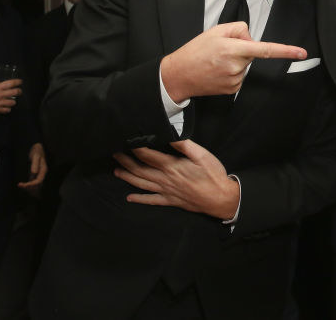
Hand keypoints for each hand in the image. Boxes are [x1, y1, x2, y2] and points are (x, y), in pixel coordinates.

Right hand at [0, 80, 19, 116]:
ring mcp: (0, 103)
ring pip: (13, 102)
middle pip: (16, 92)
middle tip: (18, 91)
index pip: (12, 83)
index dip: (18, 82)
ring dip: (12, 101)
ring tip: (10, 101)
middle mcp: (0, 95)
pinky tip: (5, 107)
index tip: (20, 82)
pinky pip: (7, 110)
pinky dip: (7, 109)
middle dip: (19, 91)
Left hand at [18, 143, 46, 191]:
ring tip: (20, 185)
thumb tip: (34, 173)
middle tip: (19, 185)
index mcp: (43, 170)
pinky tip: (22, 184)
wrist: (37, 148)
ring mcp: (39, 175)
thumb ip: (35, 164)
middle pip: (37, 185)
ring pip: (35, 186)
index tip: (23, 185)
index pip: (38, 181)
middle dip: (29, 187)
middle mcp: (42, 174)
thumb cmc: (36, 151)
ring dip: (28, 188)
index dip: (31, 184)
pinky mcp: (35, 175)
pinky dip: (28, 185)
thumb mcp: (35, 155)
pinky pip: (33, 183)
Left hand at [113, 140, 238, 219]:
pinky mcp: (170, 200)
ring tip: (117, 171)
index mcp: (171, 166)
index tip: (126, 140)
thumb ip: (184, 145)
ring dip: (128, 177)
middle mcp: (165, 179)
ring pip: (142, 184)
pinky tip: (130, 198)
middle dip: (126, 161)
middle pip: (140, 170)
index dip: (136, 148)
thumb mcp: (201, 155)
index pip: (148, 155)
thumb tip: (169, 134)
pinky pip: (151, 200)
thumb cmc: (213, 175)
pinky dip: (139, 199)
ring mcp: (166, 191)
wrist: (220, 198)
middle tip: (115, 154)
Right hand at [160, 22, 305, 102]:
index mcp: (233, 49)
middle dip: (242, 48)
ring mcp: (235, 80)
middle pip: (252, 52)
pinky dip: (232, 71)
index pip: (265, 49)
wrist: (179, 75)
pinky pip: (240, 75)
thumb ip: (239, 29)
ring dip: (236, 60)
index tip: (301, 53)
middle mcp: (236, 66)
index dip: (286, 51)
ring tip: (216, 61)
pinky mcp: (232, 89)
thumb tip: (251, 39)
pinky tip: (218, 71)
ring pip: (246, 64)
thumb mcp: (216, 31)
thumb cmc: (196, 51)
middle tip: (221, 50)